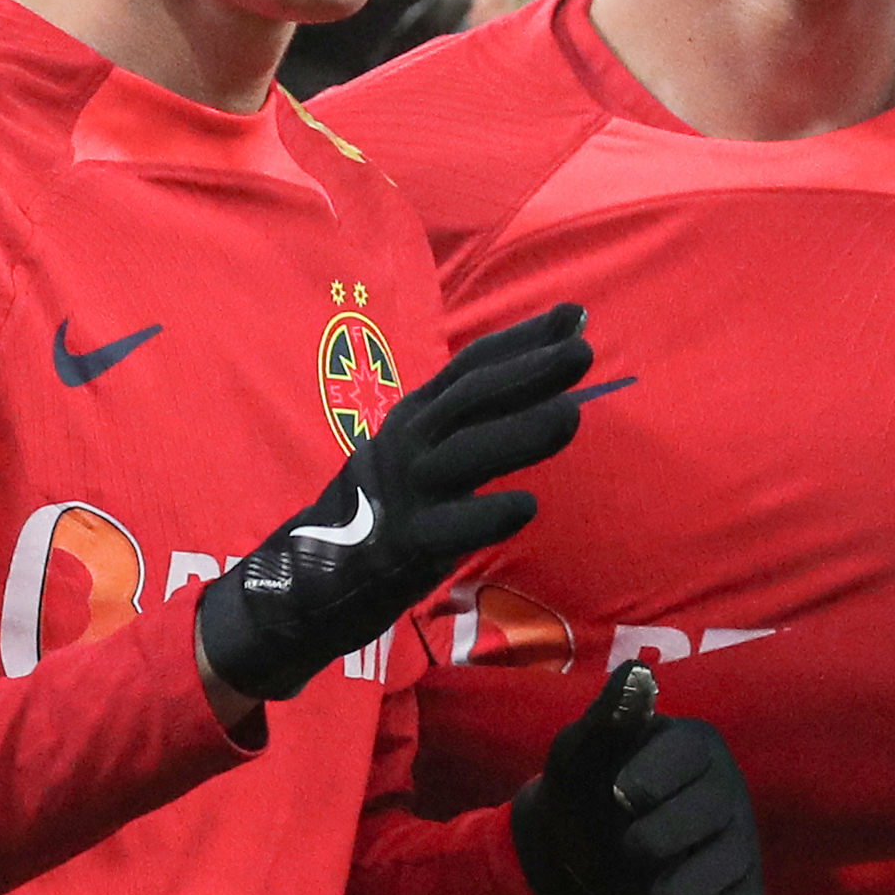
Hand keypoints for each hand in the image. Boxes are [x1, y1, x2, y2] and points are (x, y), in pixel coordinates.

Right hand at [195, 306, 597, 706]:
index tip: (574, 317)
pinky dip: (486, 516)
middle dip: (528, 372)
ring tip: (572, 414)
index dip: (520, 340)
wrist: (312, 577)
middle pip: (471, 399)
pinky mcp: (403, 545)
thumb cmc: (386, 509)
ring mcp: (405, 493)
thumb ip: (475, 420)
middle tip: (582, 352)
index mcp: (414, 417)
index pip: (470, 368)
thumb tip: (542, 378)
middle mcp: (408, 443)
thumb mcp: (421, 450)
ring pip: (465, 455)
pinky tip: (526, 506)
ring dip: (518, 432)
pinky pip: (449, 529)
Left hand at [510, 659, 770, 894]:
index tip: (619, 796)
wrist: (580, 849)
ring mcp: (735, 837)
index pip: (690, 756)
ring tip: (649, 892)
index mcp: (691, 743)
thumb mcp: (579, 751)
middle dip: (659, 839)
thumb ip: (608, 717)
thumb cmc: (582, 787)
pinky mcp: (736, 884)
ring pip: (729, 866)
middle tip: (628, 846)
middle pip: (711, 813)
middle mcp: (725, 786)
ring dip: (682, 888)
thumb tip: (638, 674)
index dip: (653, 779)